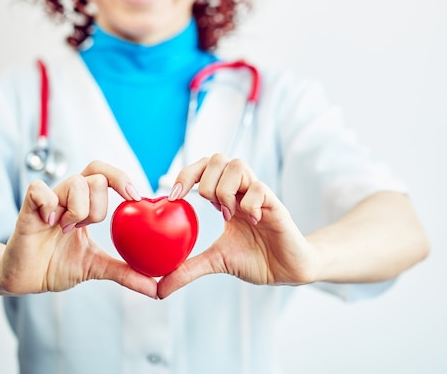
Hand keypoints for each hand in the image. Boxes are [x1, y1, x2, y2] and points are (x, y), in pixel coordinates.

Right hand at [1, 161, 156, 297]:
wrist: (25, 280)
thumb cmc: (56, 265)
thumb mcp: (96, 267)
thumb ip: (125, 272)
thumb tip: (155, 287)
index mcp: (85, 204)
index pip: (105, 174)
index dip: (122, 179)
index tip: (135, 198)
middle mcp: (67, 197)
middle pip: (95, 174)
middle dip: (100, 204)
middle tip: (89, 225)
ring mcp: (48, 202)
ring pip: (75, 183)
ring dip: (79, 209)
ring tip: (67, 229)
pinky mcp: (28, 211)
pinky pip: (39, 190)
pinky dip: (49, 204)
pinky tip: (51, 223)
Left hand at [157, 154, 318, 298]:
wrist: (287, 270)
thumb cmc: (256, 259)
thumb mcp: (216, 262)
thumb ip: (188, 269)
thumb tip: (159, 289)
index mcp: (225, 198)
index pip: (203, 167)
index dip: (186, 174)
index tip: (174, 197)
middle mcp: (241, 191)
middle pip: (218, 158)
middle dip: (206, 181)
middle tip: (210, 208)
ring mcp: (258, 195)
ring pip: (237, 165)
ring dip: (226, 190)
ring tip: (231, 215)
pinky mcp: (275, 204)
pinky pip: (259, 189)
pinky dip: (249, 204)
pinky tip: (253, 222)